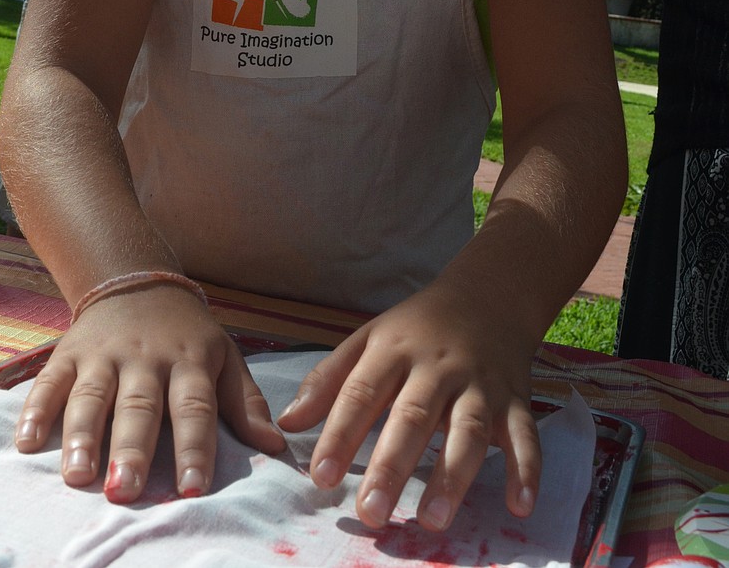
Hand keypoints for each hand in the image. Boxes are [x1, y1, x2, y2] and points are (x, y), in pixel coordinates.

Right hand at [14, 285, 285, 501]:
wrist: (136, 280)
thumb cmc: (186, 334)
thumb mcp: (223, 356)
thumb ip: (245, 402)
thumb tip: (276, 445)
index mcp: (189, 361)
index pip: (194, 407)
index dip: (194, 447)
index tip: (193, 489)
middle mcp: (145, 358)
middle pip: (138, 406)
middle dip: (132, 449)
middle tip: (125, 490)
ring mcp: (103, 354)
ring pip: (91, 396)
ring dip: (82, 436)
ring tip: (77, 476)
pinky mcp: (67, 353)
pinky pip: (49, 382)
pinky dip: (35, 410)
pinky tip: (26, 442)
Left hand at [276, 283, 540, 531]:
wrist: (489, 295)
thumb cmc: (418, 327)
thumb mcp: (368, 339)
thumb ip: (329, 380)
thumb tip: (287, 422)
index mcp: (394, 350)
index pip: (361, 393)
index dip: (339, 435)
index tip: (319, 478)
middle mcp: (437, 368)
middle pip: (413, 416)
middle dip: (391, 466)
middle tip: (371, 512)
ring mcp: (480, 384)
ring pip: (468, 429)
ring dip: (452, 476)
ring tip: (432, 520)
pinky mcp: (516, 400)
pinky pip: (525, 435)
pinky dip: (527, 471)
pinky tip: (519, 507)